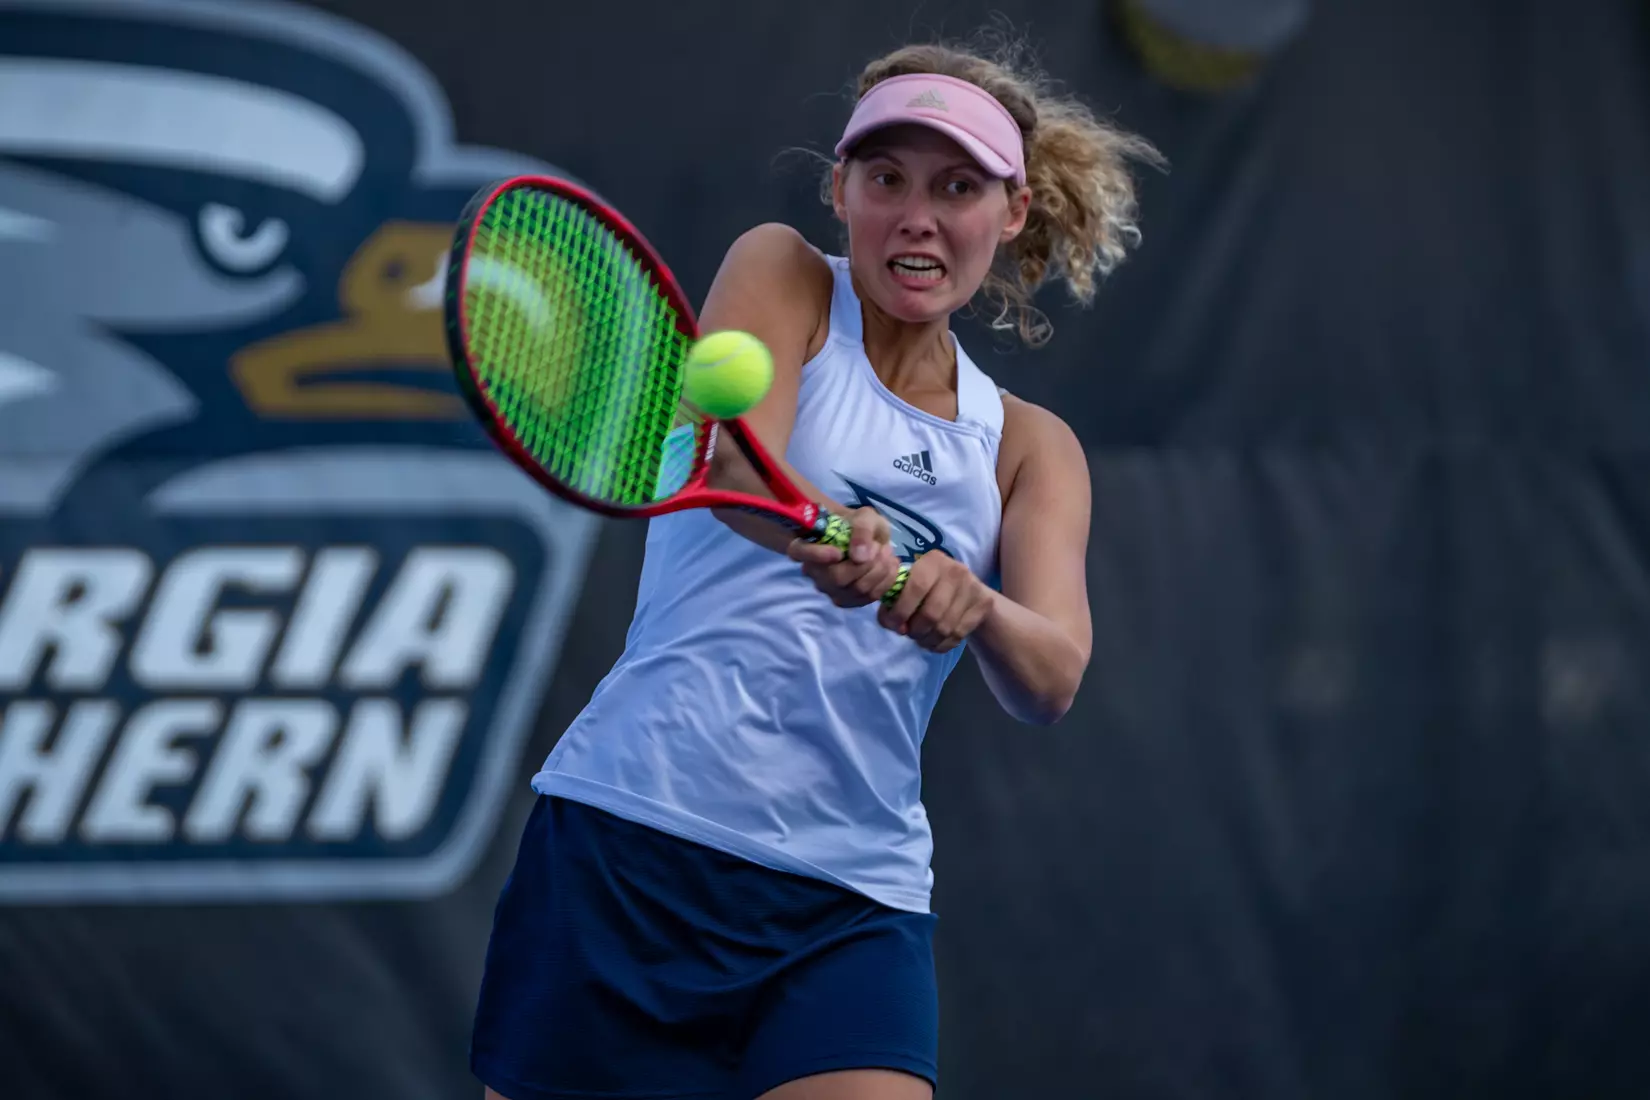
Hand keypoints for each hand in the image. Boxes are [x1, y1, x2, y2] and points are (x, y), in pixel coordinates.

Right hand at [787, 506, 902, 607]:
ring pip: (857, 589)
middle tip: (881, 546)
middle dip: (867, 564)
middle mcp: (814, 572)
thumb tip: (859, 557)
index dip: (816, 554)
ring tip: (887, 553)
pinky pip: (868, 598)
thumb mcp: (865, 517)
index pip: (798, 552)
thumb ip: (862, 530)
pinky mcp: (847, 601)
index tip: (837, 552)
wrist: (868, 540)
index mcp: (808, 545)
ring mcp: (830, 590)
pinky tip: (890, 566)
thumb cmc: (859, 526)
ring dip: (880, 571)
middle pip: (837, 578)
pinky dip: (885, 582)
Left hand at [877, 552, 994, 652]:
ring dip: (927, 640)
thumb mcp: (912, 584)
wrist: (970, 591)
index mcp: (933, 561)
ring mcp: (972, 588)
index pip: (916, 588)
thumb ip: (896, 599)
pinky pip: (957, 635)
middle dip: (915, 630)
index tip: (893, 624)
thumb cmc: (931, 588)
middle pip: (931, 613)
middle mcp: (955, 570)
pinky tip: (935, 641)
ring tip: (921, 638)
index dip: (901, 611)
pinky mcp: (983, 605)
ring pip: (944, 628)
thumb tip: (891, 623)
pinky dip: (941, 645)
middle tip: (909, 633)